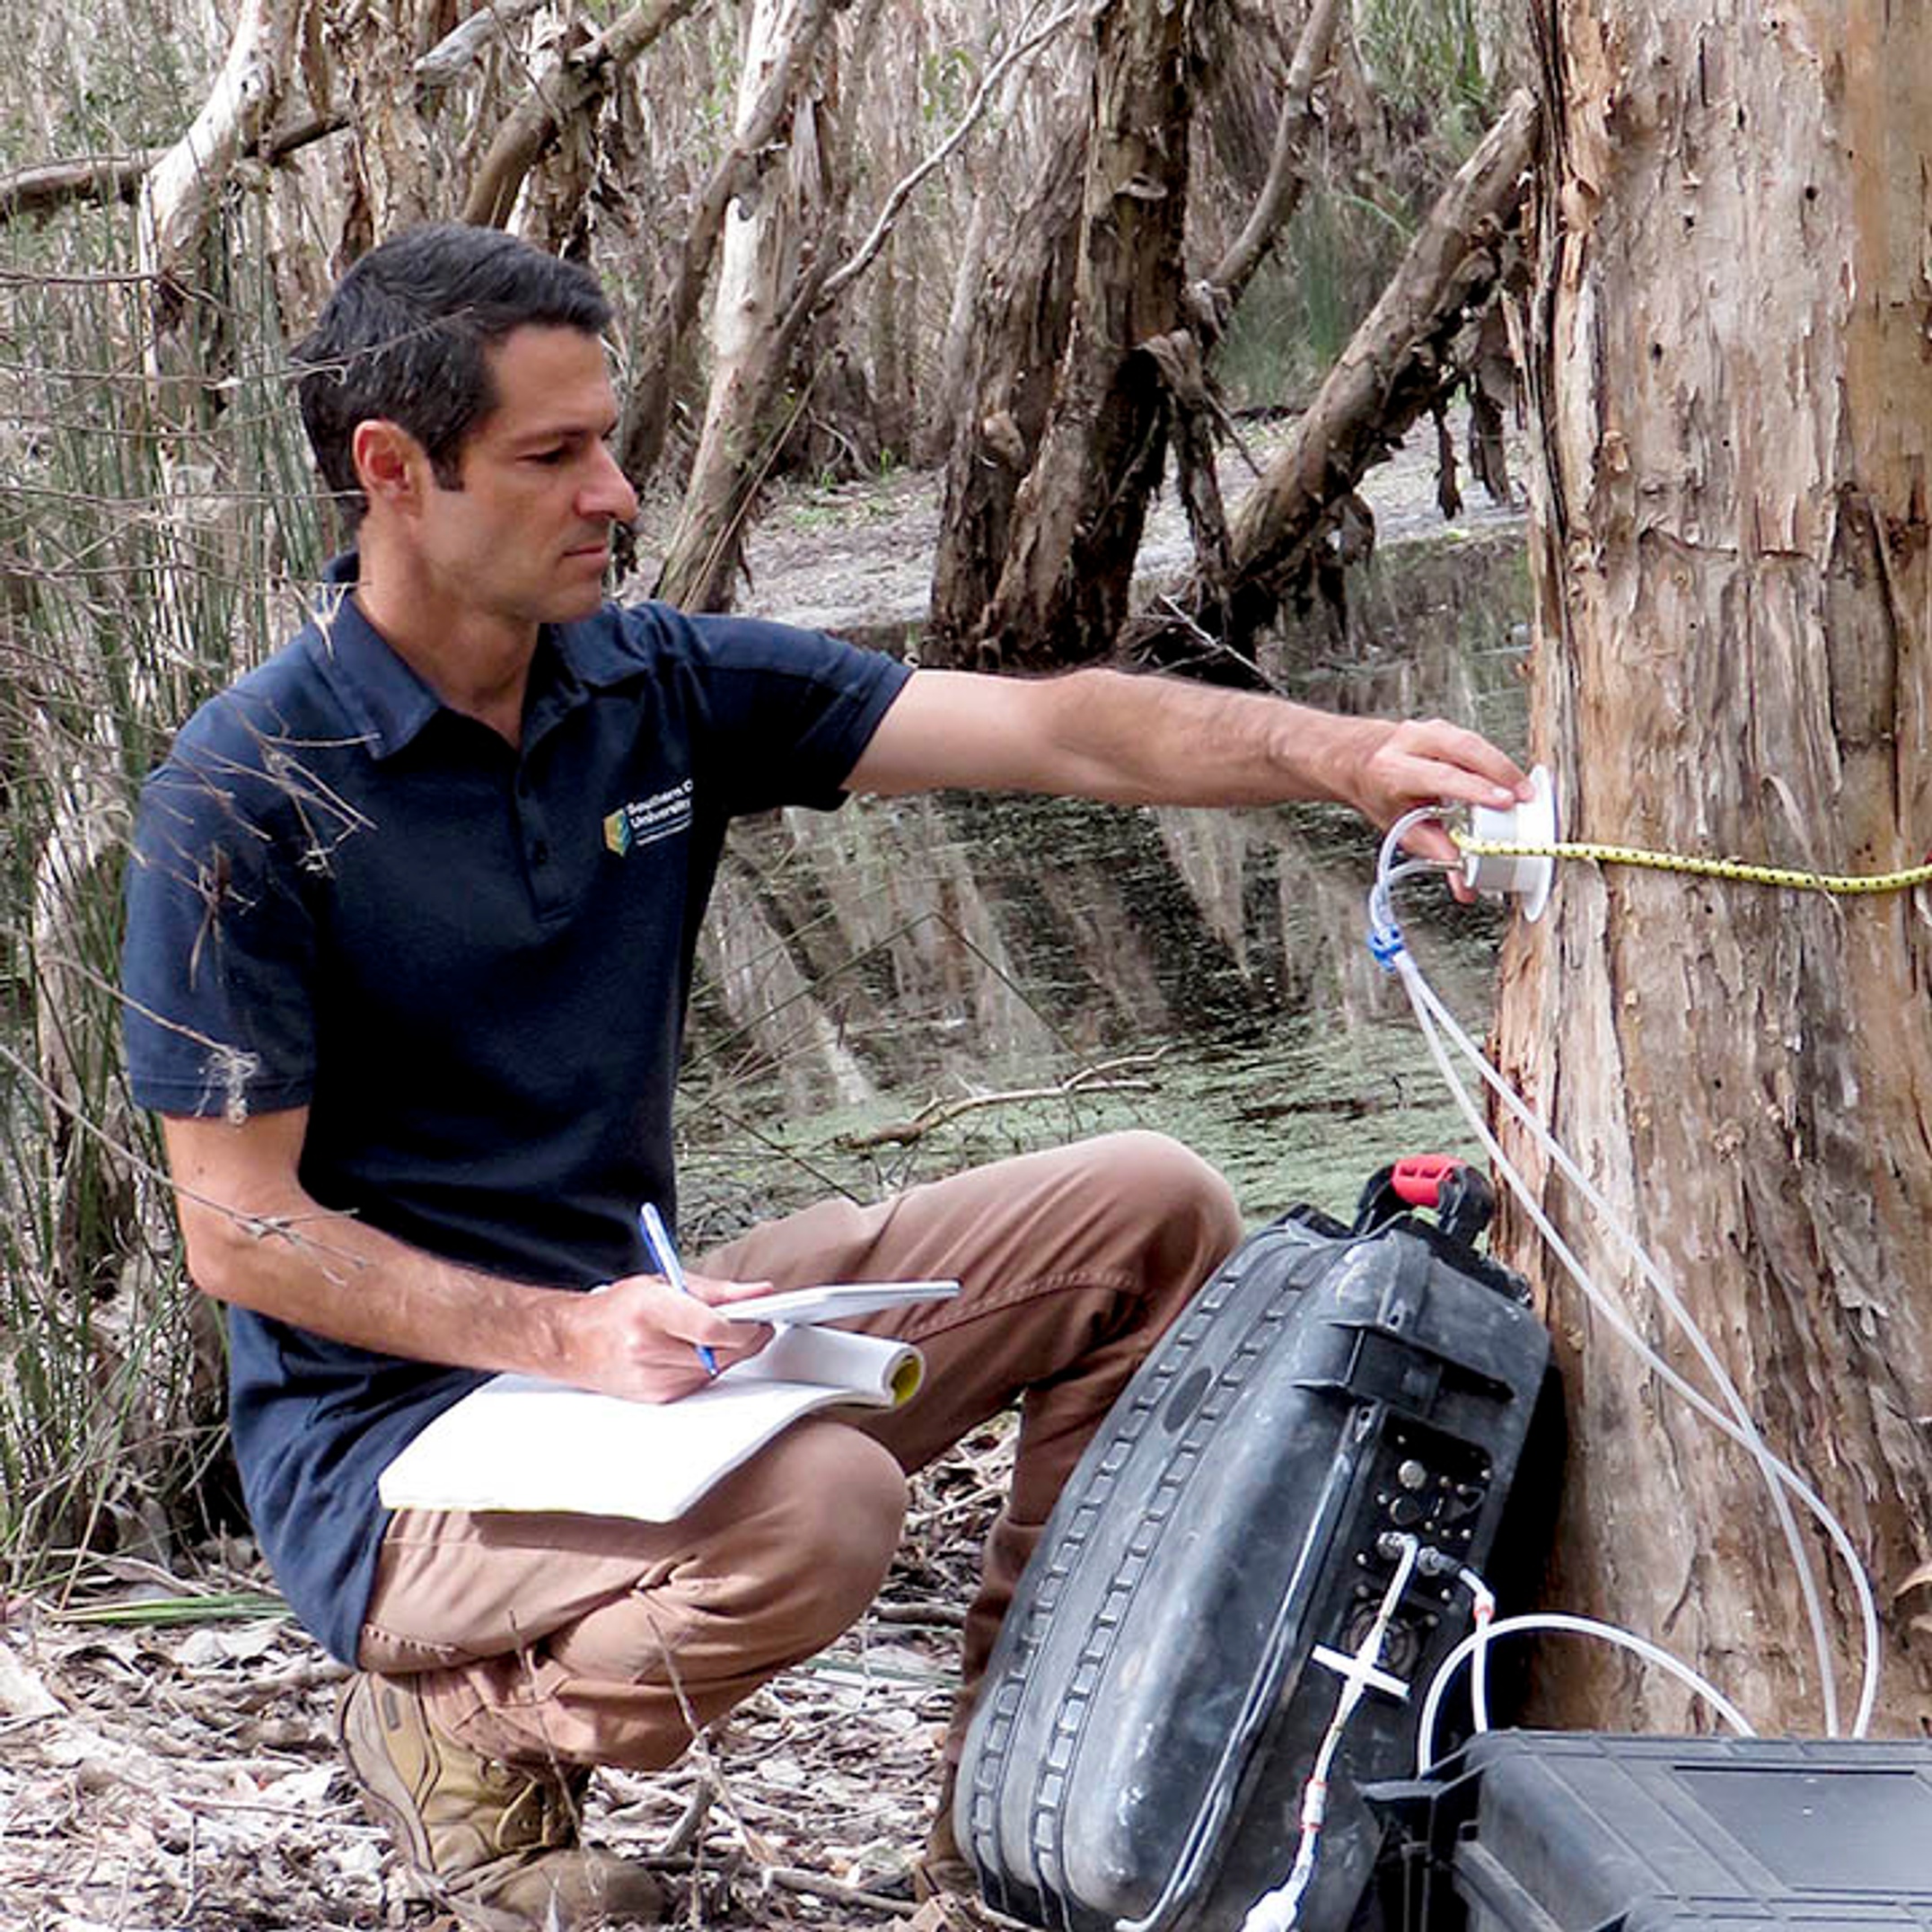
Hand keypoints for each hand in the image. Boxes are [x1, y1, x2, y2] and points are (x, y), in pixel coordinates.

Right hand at [565, 1270, 775, 1401]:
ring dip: (729, 1353)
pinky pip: (702, 1384)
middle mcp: (648, 1348)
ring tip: (722, 1333)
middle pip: (721, 1353)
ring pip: (716, 1370)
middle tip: (755, 1322)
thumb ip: (716, 1290)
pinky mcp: (656, 1398)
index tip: (762, 1316)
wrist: (572, 1342)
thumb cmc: (616, 1309)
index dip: (747, 1324)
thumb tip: (760, 1293)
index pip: (714, 1328)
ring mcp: (651, 1378)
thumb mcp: (664, 1282)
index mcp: (650, 1311)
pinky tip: (700, 1352)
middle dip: (747, 1338)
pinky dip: (710, 1368)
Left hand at [1335, 717, 1530, 897]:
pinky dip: (1494, 761)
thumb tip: (1467, 885)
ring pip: (1473, 741)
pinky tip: (1508, 779)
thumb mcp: (1398, 826)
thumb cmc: (1379, 791)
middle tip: (1524, 799)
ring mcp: (1427, 729)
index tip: (1505, 802)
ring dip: (1502, 766)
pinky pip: (1474, 742)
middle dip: (1500, 772)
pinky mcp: (1444, 727)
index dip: (1476, 789)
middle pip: (1464, 749)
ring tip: (1523, 792)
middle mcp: (1410, 743)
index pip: (1441, 776)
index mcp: (1393, 770)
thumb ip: (1435, 852)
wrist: (1356, 758)